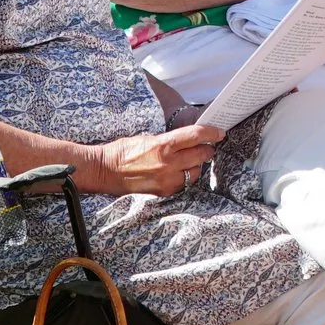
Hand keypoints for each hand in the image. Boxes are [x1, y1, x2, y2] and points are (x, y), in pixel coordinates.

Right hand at [95, 124, 223, 195]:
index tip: (219, 132)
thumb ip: (169, 140)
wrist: (105, 171)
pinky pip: (184, 184)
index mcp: (163, 145)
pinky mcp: (164, 192)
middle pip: (202, 155)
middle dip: (207, 149)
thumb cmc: (124, 151)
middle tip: (208, 146)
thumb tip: (189, 139)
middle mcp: (168, 164)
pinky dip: (185, 177)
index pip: (196, 136)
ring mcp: (167, 180)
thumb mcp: (148, 138)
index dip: (212, 133)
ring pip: (195, 172)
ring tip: (190, 160)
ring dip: (196, 165)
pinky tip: (178, 172)